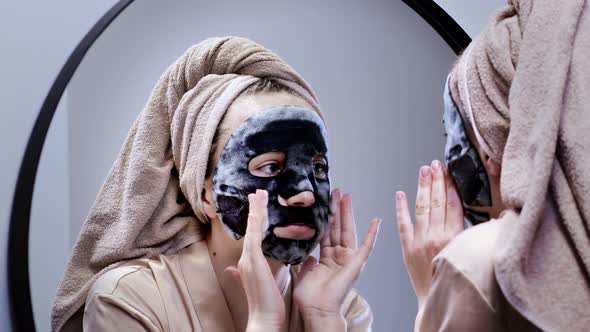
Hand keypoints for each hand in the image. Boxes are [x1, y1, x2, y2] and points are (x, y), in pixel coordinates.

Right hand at [225, 190, 284, 331]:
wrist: (263, 318)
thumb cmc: (266, 304)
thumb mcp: (260, 283)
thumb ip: (248, 272)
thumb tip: (232, 269)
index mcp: (249, 262)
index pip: (254, 235)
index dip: (256, 219)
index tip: (259, 205)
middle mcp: (246, 257)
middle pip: (251, 228)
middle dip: (255, 209)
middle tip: (258, 192)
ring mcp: (248, 258)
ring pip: (253, 228)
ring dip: (256, 209)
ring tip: (259, 193)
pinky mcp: (253, 259)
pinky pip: (255, 234)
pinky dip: (257, 220)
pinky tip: (259, 207)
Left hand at [293, 189, 379, 323]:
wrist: (317, 309)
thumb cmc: (310, 297)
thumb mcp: (305, 273)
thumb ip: (307, 261)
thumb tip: (308, 254)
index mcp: (327, 259)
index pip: (327, 232)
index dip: (326, 217)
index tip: (325, 202)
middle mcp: (339, 257)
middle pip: (338, 228)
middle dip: (337, 209)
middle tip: (337, 191)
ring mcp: (349, 260)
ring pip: (348, 231)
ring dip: (348, 213)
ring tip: (347, 196)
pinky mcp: (356, 264)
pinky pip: (367, 247)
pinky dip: (373, 234)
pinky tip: (377, 221)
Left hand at [395, 160, 463, 308]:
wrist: (439, 303)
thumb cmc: (459, 283)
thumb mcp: (473, 256)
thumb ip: (475, 235)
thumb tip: (487, 217)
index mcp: (455, 238)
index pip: (452, 204)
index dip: (450, 185)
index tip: (449, 171)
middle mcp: (436, 237)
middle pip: (436, 201)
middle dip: (435, 180)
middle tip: (434, 164)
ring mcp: (420, 241)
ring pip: (421, 208)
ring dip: (422, 187)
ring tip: (423, 171)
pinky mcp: (407, 249)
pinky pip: (402, 224)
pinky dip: (401, 208)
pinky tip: (400, 193)